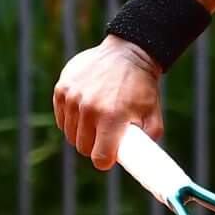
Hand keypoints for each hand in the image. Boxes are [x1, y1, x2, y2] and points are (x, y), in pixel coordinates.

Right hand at [54, 36, 164, 170]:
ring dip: (82, 133)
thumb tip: (139, 161)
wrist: (128, 53)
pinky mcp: (62, 89)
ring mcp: (72, 97)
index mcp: (112, 117)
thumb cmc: (142, 87)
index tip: (109, 157)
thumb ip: (148, 141)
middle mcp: (89, 108)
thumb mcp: (153, 115)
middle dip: (94, 147)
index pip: (99, 157)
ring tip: (97, 122)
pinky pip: (61, 118)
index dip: (105, 161)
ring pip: (70, 134)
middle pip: (82, 147)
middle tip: (105, 138)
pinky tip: (84, 110)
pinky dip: (71, 119)